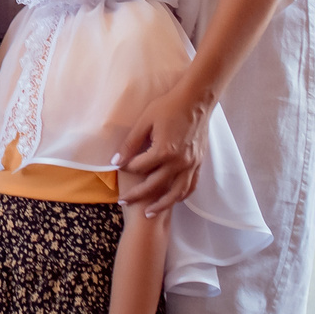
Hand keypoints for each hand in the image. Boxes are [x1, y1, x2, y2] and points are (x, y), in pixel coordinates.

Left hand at [117, 81, 210, 214]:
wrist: (196, 100)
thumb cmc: (168, 106)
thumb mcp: (145, 121)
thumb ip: (130, 143)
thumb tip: (115, 161)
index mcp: (163, 151)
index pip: (139, 168)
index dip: (126, 169)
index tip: (118, 169)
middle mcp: (178, 162)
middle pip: (155, 186)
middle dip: (137, 196)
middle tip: (124, 202)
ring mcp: (191, 165)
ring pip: (176, 193)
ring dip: (161, 204)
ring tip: (149, 212)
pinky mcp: (199, 163)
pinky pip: (190, 186)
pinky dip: (181, 195)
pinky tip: (173, 199)